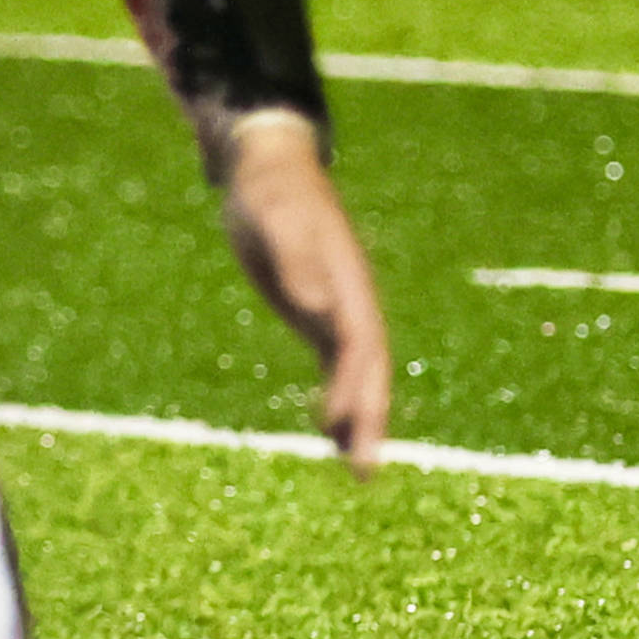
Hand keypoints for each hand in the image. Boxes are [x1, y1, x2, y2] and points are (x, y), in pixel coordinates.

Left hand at [209, 115, 393, 467]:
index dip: (354, 386)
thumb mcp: (274, 218)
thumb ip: (296, 258)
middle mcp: (351, 302)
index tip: (340, 424)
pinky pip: (336, 365)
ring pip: (358, 375)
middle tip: (363, 472)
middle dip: (368, 419)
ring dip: (359, 419)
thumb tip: (316, 305)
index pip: (359, 344)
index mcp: (347, 283)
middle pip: (369, 370)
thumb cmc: (269, 191)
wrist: (268, 166)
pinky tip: (330, 430)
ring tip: (357, 471)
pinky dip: (338, 399)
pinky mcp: (319, 313)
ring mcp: (338, 309)